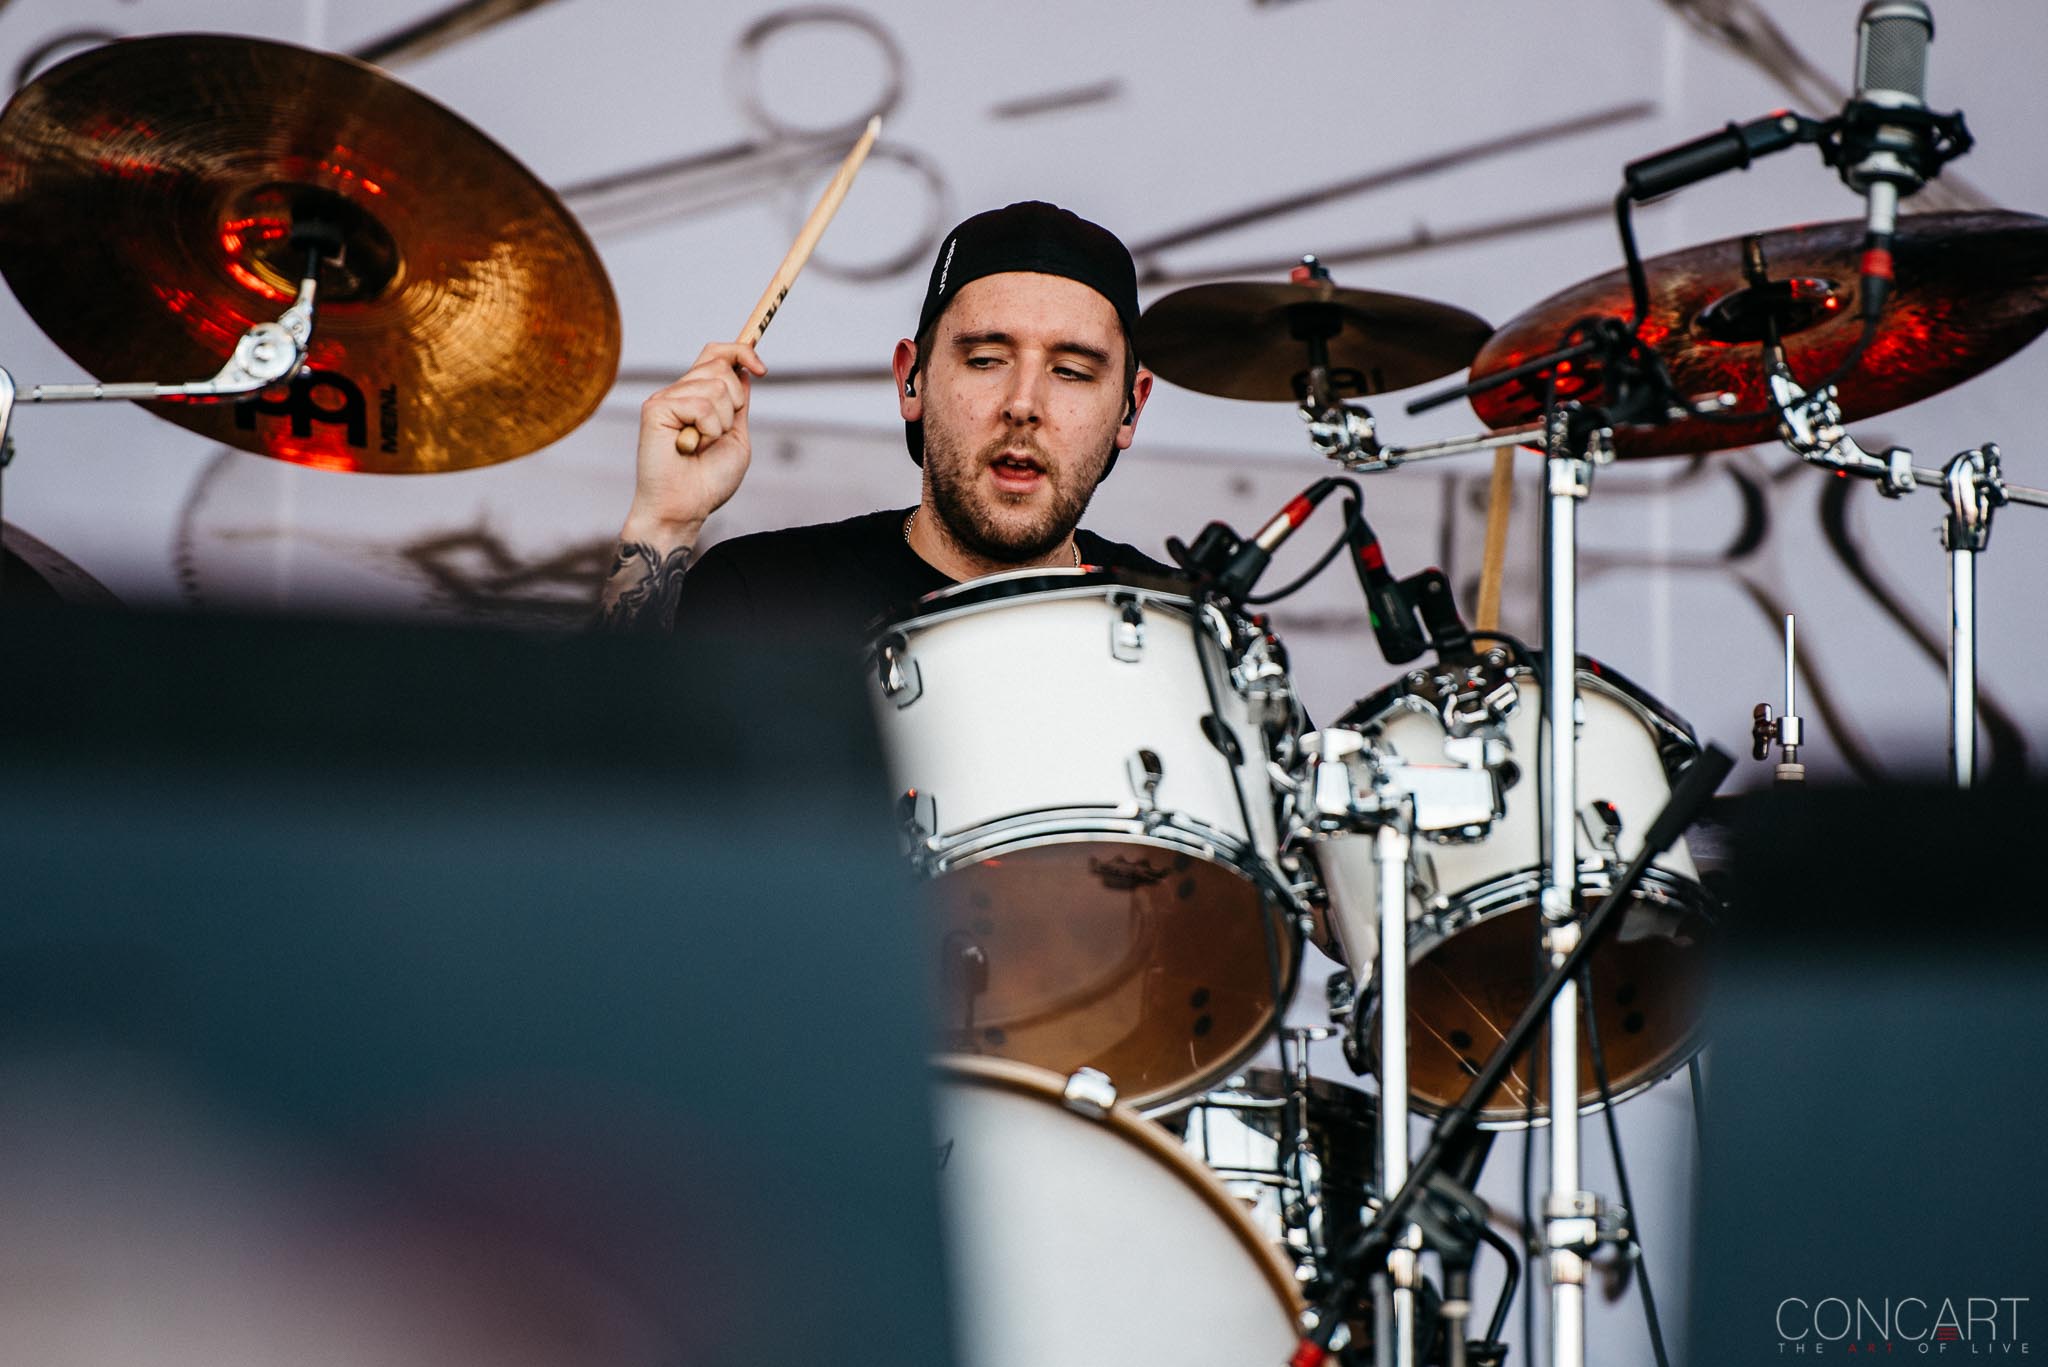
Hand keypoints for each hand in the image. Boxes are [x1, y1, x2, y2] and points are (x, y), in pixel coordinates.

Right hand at [622, 341, 766, 543]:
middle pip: (720, 365)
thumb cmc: (708, 481)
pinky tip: (690, 447)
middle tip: (718, 434)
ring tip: (703, 445)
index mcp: (698, 397)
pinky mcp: (656, 408)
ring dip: (721, 422)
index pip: (716, 354)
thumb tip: (742, 370)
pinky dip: (708, 429)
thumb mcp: (737, 437)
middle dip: (734, 401)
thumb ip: (738, 405)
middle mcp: (680, 392)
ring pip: (715, 385)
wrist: (685, 507)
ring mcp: (666, 398)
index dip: (741, 352)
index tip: (762, 370)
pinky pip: (700, 404)